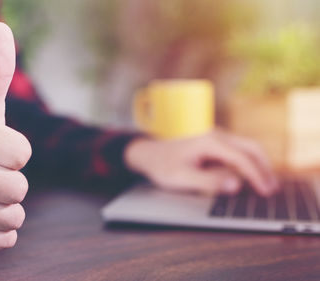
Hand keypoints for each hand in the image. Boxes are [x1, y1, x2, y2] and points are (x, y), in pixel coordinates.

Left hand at [124, 130, 277, 195]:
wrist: (148, 154)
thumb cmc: (162, 165)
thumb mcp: (181, 178)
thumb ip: (208, 181)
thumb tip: (235, 184)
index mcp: (208, 142)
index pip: (241, 158)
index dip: (256, 175)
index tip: (266, 191)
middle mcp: (215, 135)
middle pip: (250, 147)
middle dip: (264, 167)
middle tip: (272, 188)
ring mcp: (215, 136)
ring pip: (245, 147)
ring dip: (258, 164)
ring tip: (265, 184)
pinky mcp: (213, 142)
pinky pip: (236, 150)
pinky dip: (247, 162)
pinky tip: (249, 176)